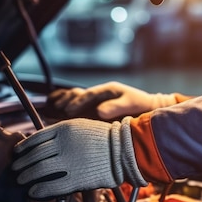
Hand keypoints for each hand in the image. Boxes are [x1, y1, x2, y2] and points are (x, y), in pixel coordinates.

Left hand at [12, 118, 147, 198]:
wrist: (125, 149)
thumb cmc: (106, 138)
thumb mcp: (81, 126)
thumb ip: (63, 133)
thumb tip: (46, 142)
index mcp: (64, 128)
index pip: (35, 138)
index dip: (23, 146)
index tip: (18, 152)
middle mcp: (63, 144)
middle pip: (34, 155)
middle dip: (22, 163)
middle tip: (16, 168)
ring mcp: (69, 161)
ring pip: (39, 170)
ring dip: (27, 176)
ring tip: (22, 180)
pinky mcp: (76, 178)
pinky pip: (52, 185)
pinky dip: (40, 189)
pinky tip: (33, 192)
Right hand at [48, 81, 176, 119]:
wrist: (149, 107)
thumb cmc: (141, 105)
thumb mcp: (132, 103)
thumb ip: (117, 107)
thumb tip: (99, 112)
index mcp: (108, 89)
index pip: (89, 95)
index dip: (78, 102)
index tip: (68, 111)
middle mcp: (100, 93)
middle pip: (78, 94)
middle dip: (66, 101)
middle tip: (56, 109)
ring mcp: (96, 99)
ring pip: (75, 97)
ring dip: (63, 102)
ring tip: (52, 109)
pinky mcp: (95, 107)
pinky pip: (78, 104)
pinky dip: (66, 105)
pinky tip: (55, 110)